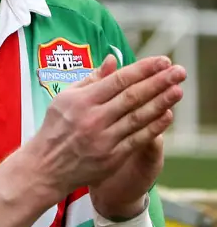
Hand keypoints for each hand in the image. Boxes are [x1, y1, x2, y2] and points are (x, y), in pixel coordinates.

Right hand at [21, 54, 183, 198]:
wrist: (46, 166)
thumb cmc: (56, 128)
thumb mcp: (65, 98)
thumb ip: (92, 79)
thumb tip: (113, 60)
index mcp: (81, 100)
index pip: (118, 80)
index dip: (143, 69)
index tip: (162, 61)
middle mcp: (93, 118)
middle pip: (132, 96)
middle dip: (158, 81)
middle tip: (179, 71)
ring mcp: (104, 138)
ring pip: (138, 116)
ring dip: (161, 102)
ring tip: (178, 89)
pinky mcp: (112, 156)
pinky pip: (138, 138)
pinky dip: (154, 126)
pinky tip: (167, 114)